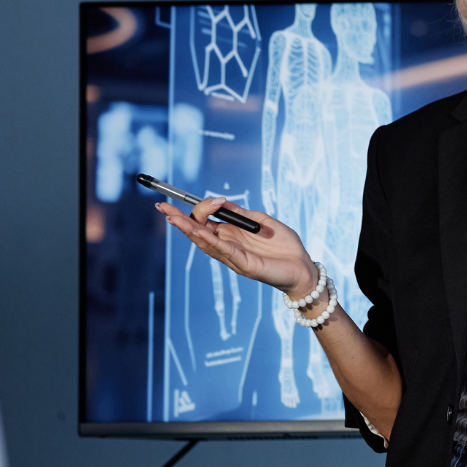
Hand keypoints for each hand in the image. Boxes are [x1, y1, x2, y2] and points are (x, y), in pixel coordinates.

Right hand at [156, 199, 319, 300]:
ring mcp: (233, 257)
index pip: (205, 221)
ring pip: (205, 242)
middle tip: (163, 206)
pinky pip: (224, 251)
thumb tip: (220, 201)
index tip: (212, 199)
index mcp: (230, 235)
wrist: (303, 267)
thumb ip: (241, 213)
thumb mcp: (261, 221)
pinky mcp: (245, 265)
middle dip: (180, 218)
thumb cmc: (284, 246)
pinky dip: (211, 241)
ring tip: (172, 218)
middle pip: (198, 231)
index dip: (200, 208)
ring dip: (188, 229)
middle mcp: (227, 246)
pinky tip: (199, 232)